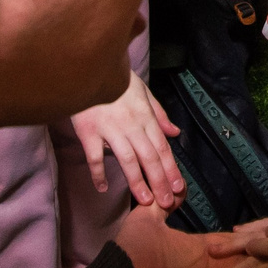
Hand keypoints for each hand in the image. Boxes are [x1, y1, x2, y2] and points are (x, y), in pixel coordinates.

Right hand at [68, 72, 183, 209]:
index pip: (162, 147)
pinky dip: (98, 173)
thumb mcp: (142, 91)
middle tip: (167, 202)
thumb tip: (175, 132)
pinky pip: (95, 156)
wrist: (88, 65)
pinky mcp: (87, 130)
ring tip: (146, 201)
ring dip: (137, 182)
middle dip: (159, 181)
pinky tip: (103, 188)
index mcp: (145, 115)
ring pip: (127, 159)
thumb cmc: (115, 79)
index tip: (179, 187)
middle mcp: (130, 124)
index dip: (171, 168)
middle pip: (148, 156)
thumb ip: (158, 113)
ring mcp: (108, 128)